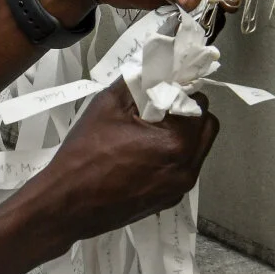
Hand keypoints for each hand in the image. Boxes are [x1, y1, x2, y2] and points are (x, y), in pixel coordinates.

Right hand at [35, 79, 217, 243]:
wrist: (67, 205)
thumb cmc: (85, 153)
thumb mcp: (107, 105)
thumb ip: (137, 81)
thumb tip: (154, 68)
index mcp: (177, 143)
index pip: (200, 103)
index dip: (181, 91)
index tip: (161, 89)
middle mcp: (187, 168)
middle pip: (207, 127)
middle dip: (188, 112)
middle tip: (158, 108)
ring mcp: (179, 189)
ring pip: (197, 150)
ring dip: (181, 135)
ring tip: (146, 133)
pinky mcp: (168, 201)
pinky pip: (182, 169)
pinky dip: (171, 157)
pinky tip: (139, 156)